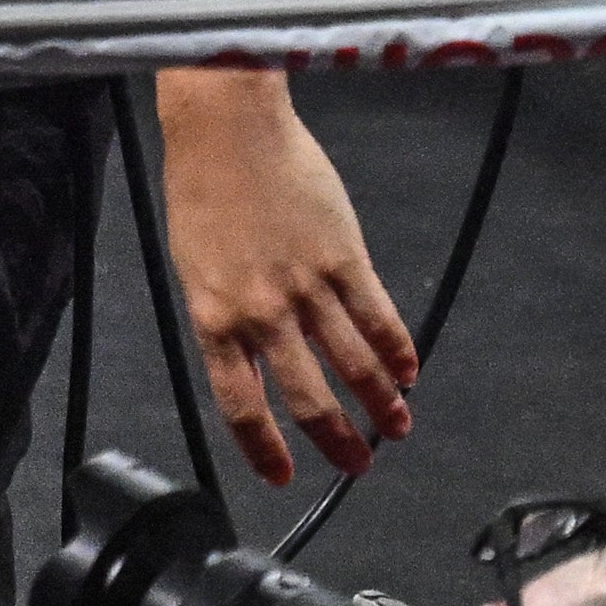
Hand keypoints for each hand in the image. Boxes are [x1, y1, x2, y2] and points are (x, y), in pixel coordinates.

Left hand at [156, 71, 417, 476]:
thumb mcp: (197, 265)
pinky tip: (408, 371)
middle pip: (307, 396)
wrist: (226, 129)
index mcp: (214, 314)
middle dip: (335, 439)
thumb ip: (227, 317)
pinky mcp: (344, 258)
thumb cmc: (204, 191)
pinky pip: (379, 318)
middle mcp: (261, 310)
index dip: (263, 446)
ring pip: (354, 364)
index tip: (281, 476)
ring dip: (380, 402)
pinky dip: (397, 350)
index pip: (239, 401)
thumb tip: (256, 362)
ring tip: (395, 426)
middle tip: (357, 465)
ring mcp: (306, 286)